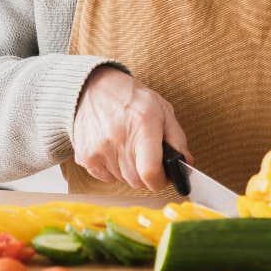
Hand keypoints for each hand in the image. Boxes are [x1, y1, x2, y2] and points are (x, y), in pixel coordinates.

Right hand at [71, 66, 190, 191]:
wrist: (95, 88)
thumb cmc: (133, 99)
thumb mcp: (163, 110)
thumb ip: (177, 139)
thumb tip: (185, 164)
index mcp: (143, 125)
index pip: (150, 172)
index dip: (161, 180)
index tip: (164, 176)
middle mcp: (119, 139)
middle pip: (138, 181)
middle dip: (147, 174)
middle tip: (146, 155)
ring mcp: (99, 149)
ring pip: (122, 180)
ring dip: (129, 170)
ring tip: (128, 146)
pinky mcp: (85, 156)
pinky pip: (106, 178)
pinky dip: (113, 170)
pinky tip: (114, 149)